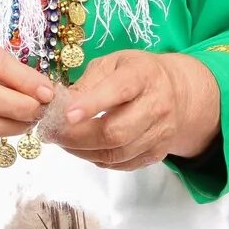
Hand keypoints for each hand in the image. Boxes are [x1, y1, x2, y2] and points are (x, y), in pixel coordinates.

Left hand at [53, 51, 219, 171]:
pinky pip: (122, 164)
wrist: (177, 92)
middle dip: (78, 137)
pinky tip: (84, 149)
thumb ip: (87, 82)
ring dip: (83, 152)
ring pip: (117, 153)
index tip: (66, 114)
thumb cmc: (136, 73)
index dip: (91, 104)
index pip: (119, 91)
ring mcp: (160, 132)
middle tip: (52, 133)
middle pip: (116, 132)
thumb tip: (58, 104)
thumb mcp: (112, 64)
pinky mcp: (157, 153)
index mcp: (143, 75)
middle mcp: (157, 105)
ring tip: (63, 141)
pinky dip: (97, 160)